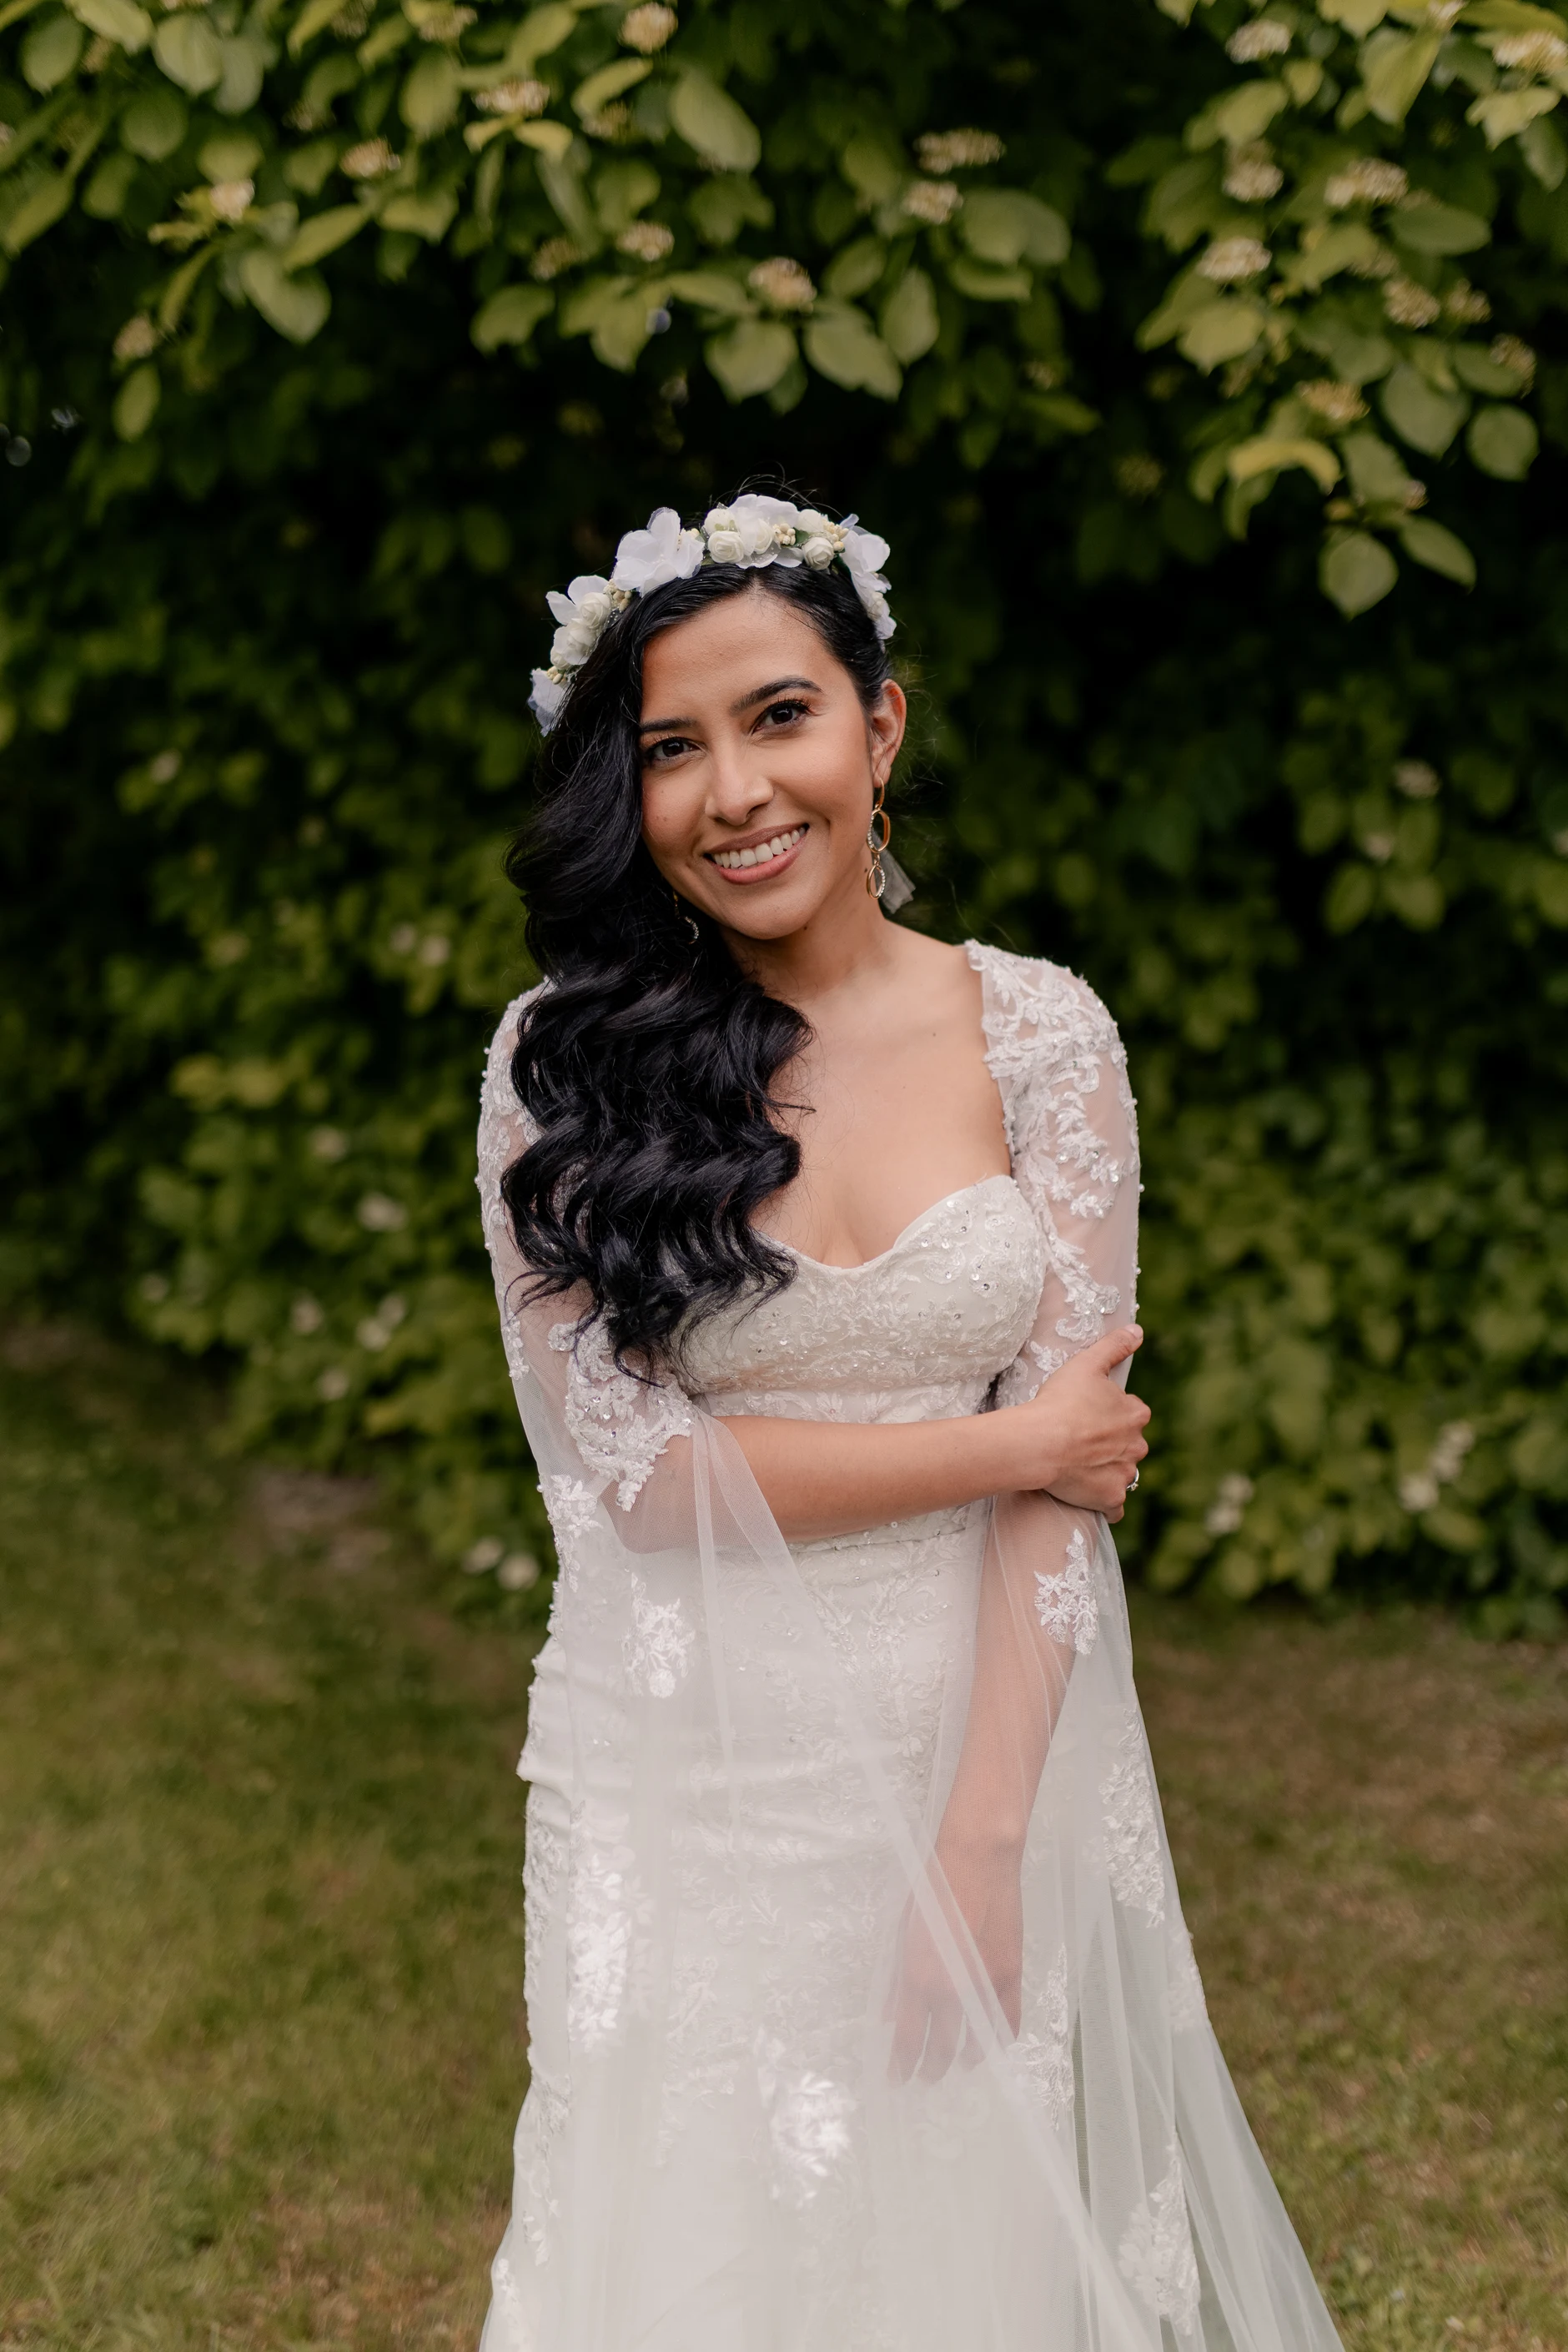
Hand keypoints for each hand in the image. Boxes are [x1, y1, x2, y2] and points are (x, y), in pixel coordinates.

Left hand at [887, 1829, 1023, 2083]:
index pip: (909, 2038)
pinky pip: (1008, 2020)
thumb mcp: (903, 1932)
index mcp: (918, 1977)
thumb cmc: (933, 1888)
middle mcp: (951, 1989)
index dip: (902, 2064)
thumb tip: (890, 2015)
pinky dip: (999, 2038)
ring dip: (966, 2059)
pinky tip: (991, 2045)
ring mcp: (984, 1985)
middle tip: (925, 2079)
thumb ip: (897, 1979)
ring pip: (977, 2041)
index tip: (897, 2079)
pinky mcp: (1011, 1974)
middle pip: (942, 2047)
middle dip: (931, 2068)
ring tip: (959, 2066)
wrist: (978, 1860)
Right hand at [1001, 1327, 1149, 1515]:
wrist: (1042, 1442)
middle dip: (1112, 1444)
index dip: (1110, 1413)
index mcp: (1135, 1414)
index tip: (1089, 1415)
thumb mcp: (1087, 1364)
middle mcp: (1137, 1445)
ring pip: (1123, 1473)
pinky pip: (1114, 1506)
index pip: (1131, 1413)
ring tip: (1080, 1467)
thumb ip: (1114, 1346)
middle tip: (1082, 1441)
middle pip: (1129, 1444)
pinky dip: (1106, 1503)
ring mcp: (1125, 1474)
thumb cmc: (1061, 1401)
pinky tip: (1091, 1497)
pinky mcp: (1111, 1498)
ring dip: (1108, 1471)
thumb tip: (1138, 1331)